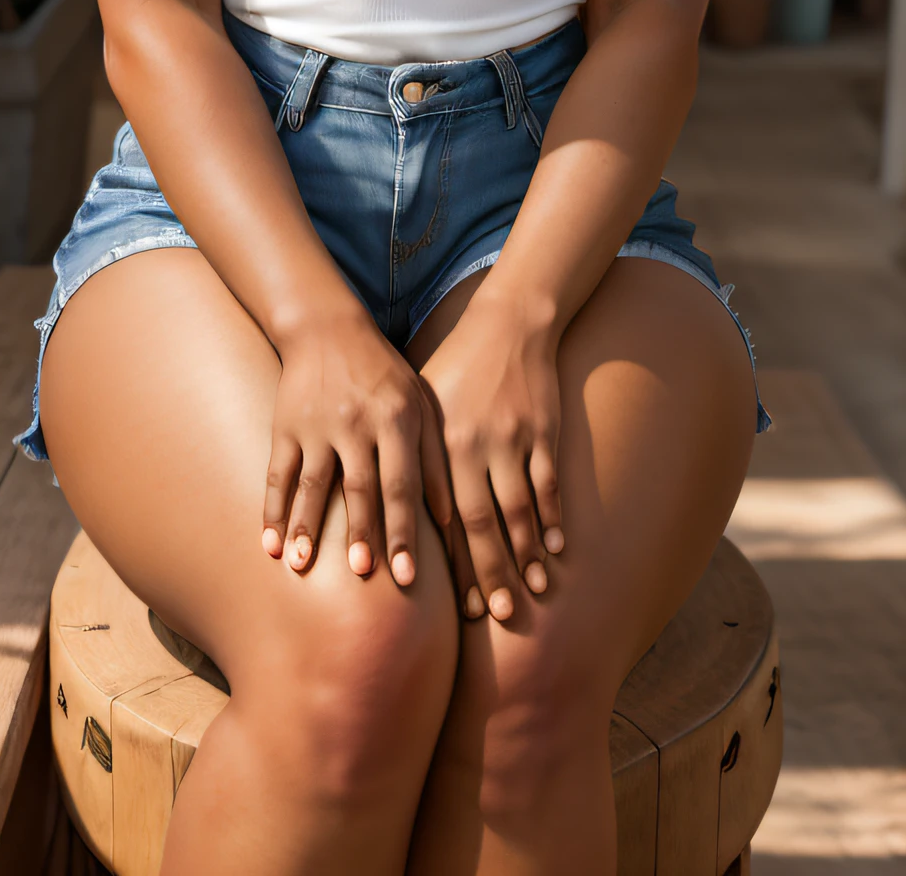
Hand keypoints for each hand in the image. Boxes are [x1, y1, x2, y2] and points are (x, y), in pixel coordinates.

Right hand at [262, 309, 453, 584]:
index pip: (402, 484)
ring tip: (302, 566)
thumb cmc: (384, 374)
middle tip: (362, 574)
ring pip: (312, 483)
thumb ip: (436, 459)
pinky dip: (272, 510)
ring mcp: (317, 425)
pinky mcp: (285, 425)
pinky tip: (269, 544)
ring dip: (306, 526)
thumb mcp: (421, 404)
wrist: (327, 328)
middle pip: (360, 487)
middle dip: (361, 533)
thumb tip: (447, 520)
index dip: (404, 531)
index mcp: (396, 419)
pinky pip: (277, 473)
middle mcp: (357, 422)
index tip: (407, 576)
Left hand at [420, 289, 564, 622]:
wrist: (506, 324)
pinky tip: (556, 547)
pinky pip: (548, 482)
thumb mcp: (423, 404)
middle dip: (491, 572)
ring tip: (536, 591)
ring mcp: (511, 439)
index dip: (452, 563)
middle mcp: (472, 445)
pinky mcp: (543, 430)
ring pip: (520, 508)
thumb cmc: (456, 369)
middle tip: (501, 616)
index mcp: (438, 443)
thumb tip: (385, 509)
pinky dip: (553, 516)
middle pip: (482, 522)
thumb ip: (410, 454)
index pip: (442, 515)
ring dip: (528, 553)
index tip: (459, 608)